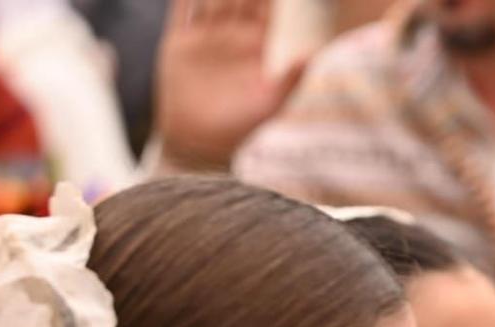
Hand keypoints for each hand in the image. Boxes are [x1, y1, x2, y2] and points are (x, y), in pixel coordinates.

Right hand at [155, 0, 306, 170]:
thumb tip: (316, 54)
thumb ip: (292, 78)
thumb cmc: (241, 128)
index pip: (267, 4)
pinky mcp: (178, 43)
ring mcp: (204, 35)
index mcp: (256, 43)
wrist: (198, 145)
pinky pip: (181, 9)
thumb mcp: (271, 102)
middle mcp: (231, 34)